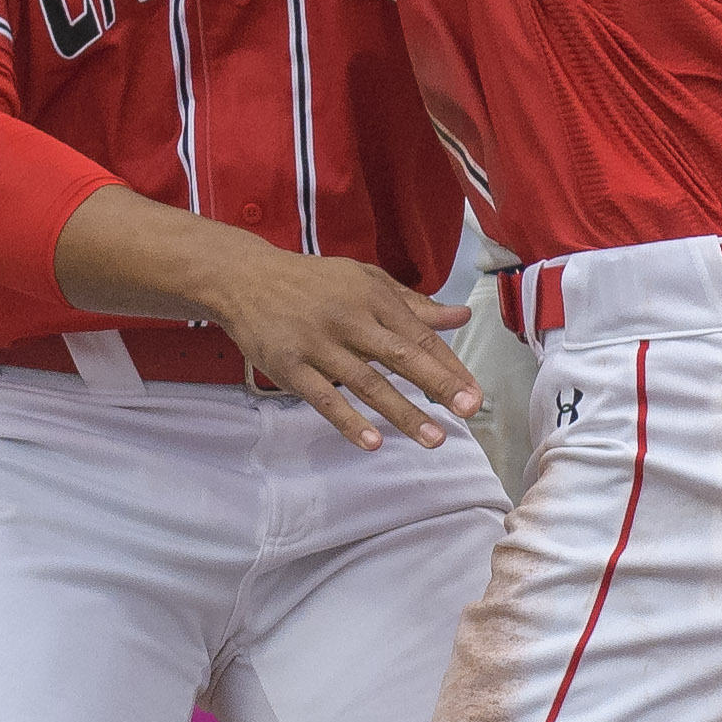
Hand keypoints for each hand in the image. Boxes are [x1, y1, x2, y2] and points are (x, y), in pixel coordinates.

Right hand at [206, 248, 483, 454]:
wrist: (246, 279)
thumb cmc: (315, 282)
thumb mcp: (366, 280)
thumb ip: (413, 303)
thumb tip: (461, 316)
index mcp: (372, 296)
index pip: (418, 334)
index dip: (449, 365)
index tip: (474, 393)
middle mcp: (349, 319)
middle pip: (400, 355)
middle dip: (437, 384)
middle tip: (468, 410)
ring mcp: (318, 344)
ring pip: (366, 383)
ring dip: (402, 412)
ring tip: (433, 438)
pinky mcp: (290, 367)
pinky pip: (323, 398)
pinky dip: (348, 421)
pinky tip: (373, 442)